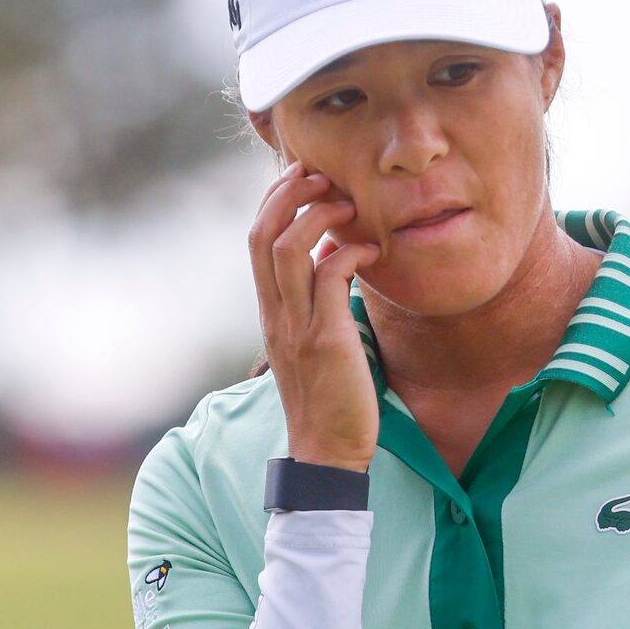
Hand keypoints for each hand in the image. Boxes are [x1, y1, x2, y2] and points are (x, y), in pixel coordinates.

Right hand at [248, 159, 381, 468]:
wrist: (326, 451)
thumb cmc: (329, 397)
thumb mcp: (314, 341)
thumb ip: (317, 300)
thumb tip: (333, 257)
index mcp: (271, 312)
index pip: (256, 239)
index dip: (275, 201)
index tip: (304, 179)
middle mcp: (276, 314)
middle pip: (263, 233)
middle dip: (290, 194)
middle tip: (324, 178)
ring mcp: (297, 326)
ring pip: (288, 248)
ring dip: (318, 216)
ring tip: (349, 206)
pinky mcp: (326, 341)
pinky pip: (330, 277)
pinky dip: (350, 253)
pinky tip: (374, 252)